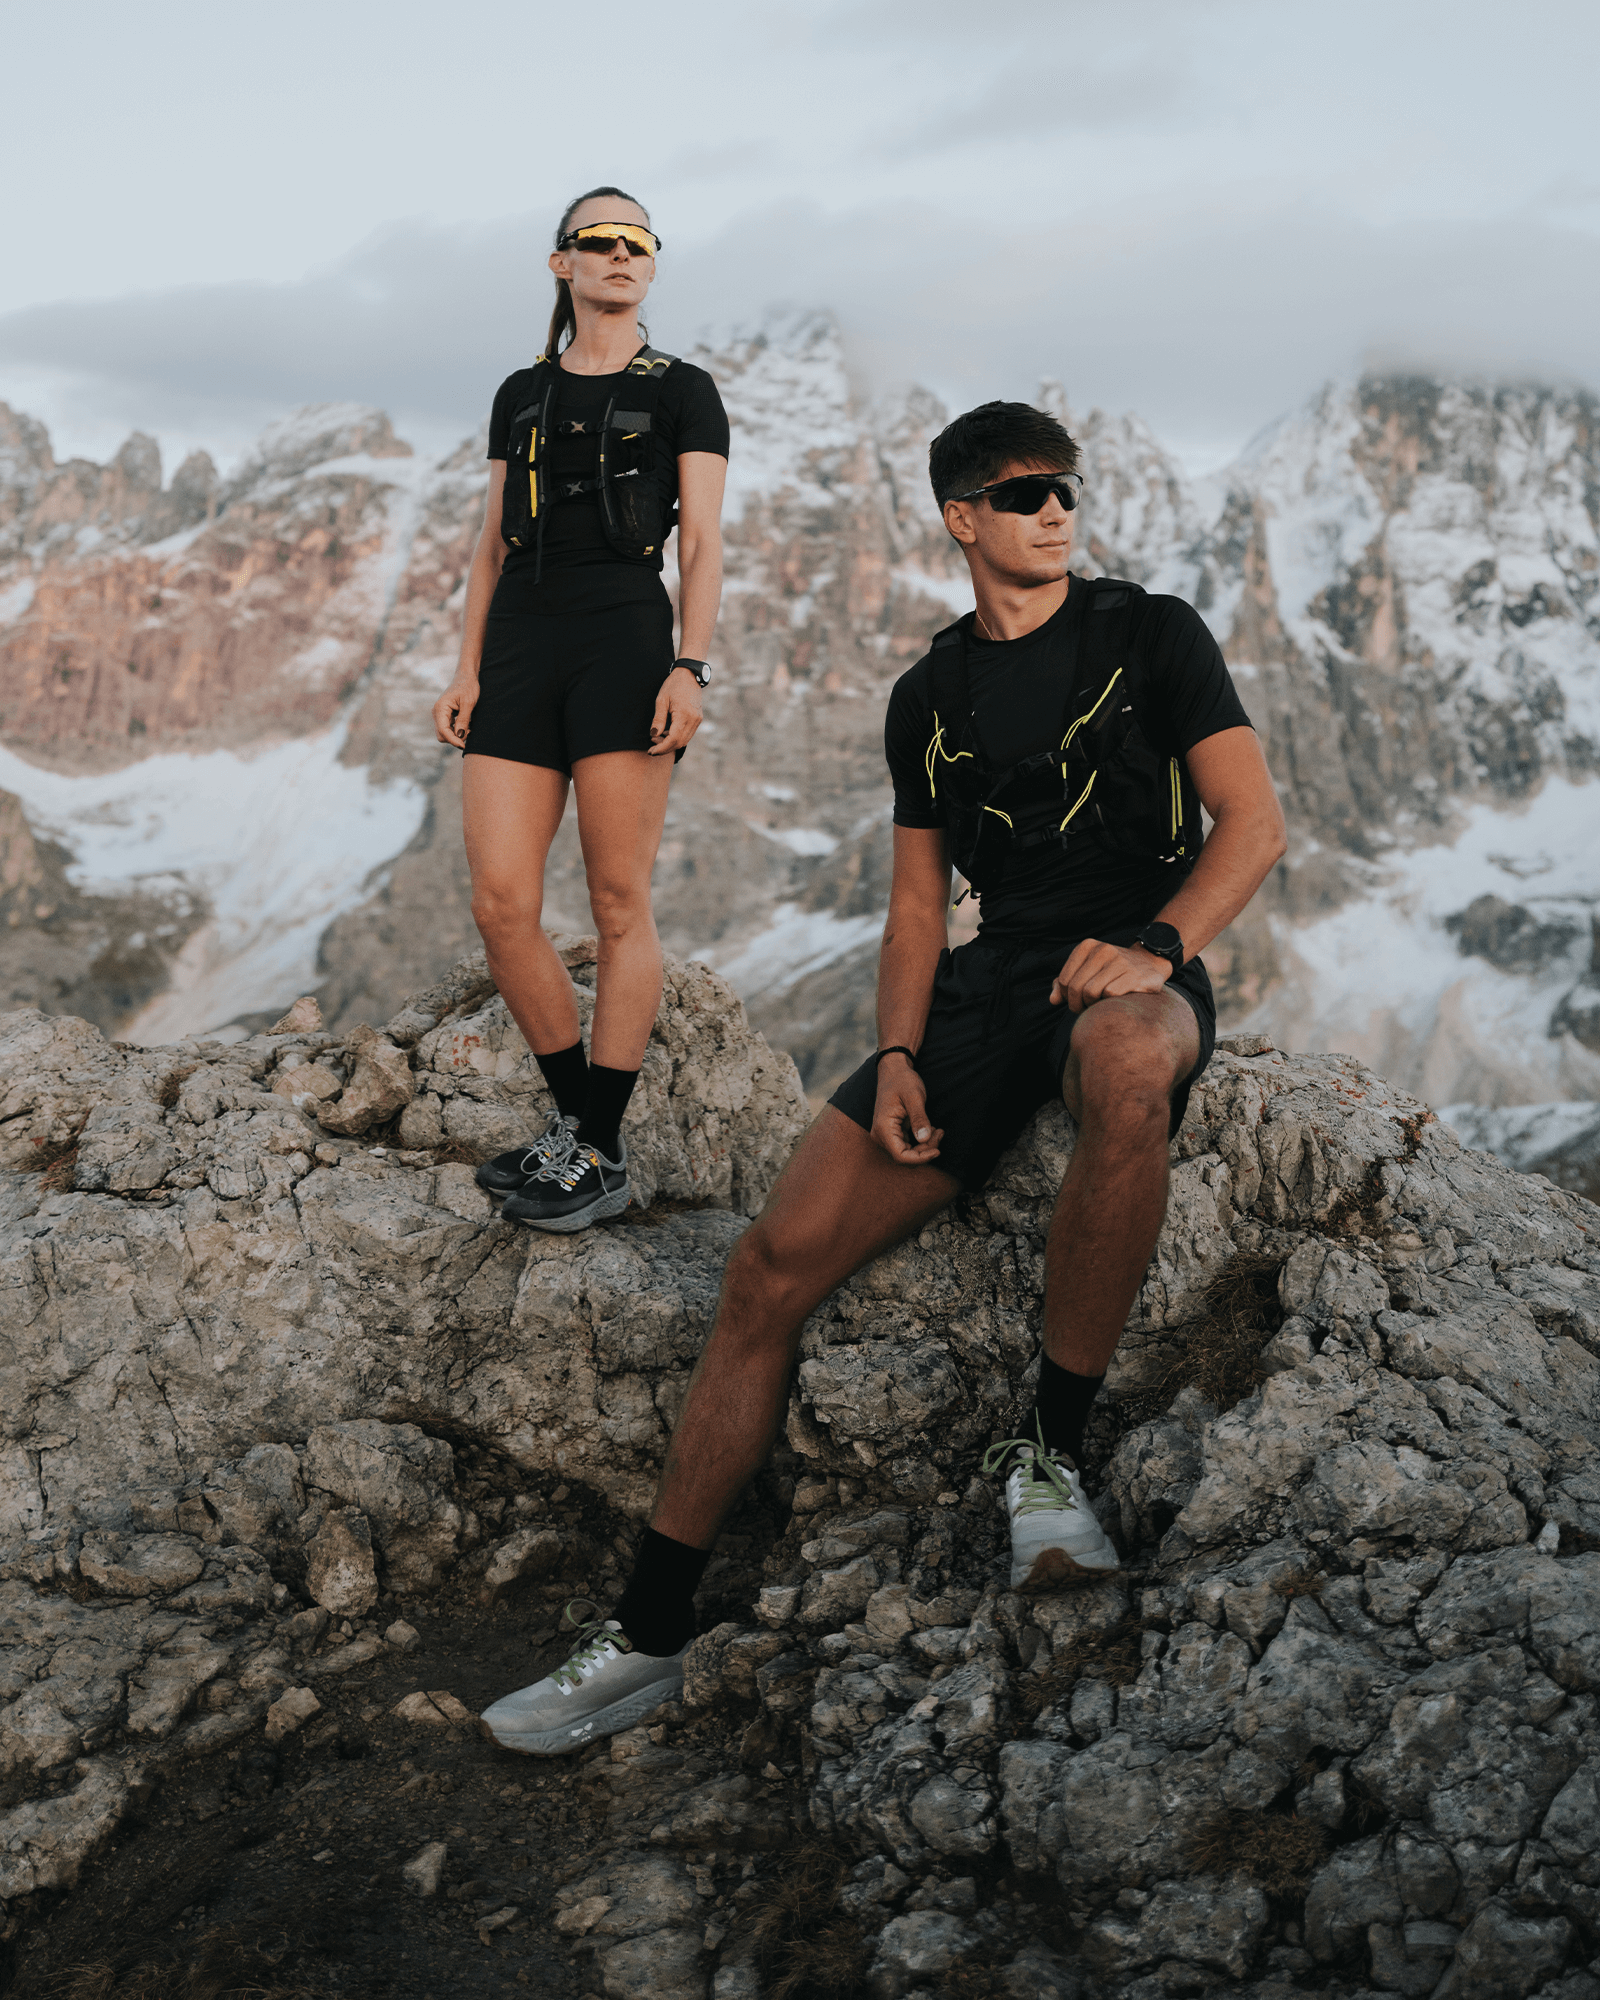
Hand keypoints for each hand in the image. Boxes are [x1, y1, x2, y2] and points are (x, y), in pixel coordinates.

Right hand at [432, 678, 478, 748]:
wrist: (466, 676)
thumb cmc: (468, 687)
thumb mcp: (468, 703)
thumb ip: (463, 721)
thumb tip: (459, 737)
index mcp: (440, 708)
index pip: (443, 731)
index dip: (453, 740)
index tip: (464, 745)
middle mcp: (437, 712)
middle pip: (442, 735)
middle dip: (455, 738)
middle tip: (470, 733)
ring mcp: (440, 714)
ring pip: (445, 733)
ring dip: (457, 735)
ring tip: (470, 727)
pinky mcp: (445, 716)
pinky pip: (448, 729)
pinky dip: (457, 730)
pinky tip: (468, 725)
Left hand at [649, 667, 703, 755]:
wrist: (689, 675)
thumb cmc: (673, 685)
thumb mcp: (661, 700)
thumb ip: (658, 719)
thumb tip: (653, 735)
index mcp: (684, 715)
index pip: (673, 740)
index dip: (661, 748)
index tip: (651, 751)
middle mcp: (694, 720)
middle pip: (679, 743)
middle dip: (665, 748)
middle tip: (652, 744)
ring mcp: (697, 720)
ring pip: (684, 741)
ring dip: (670, 743)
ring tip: (657, 737)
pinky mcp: (697, 719)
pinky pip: (687, 734)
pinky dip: (676, 737)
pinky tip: (666, 732)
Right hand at [870, 1055, 943, 1164]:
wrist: (894, 1071)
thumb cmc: (902, 1081)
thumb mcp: (914, 1097)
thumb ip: (919, 1118)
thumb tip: (925, 1139)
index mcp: (883, 1128)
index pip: (901, 1156)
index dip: (920, 1158)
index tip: (937, 1150)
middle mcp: (880, 1135)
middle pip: (905, 1156)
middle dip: (925, 1150)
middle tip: (940, 1132)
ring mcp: (885, 1135)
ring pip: (907, 1153)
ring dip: (925, 1146)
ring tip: (938, 1130)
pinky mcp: (892, 1133)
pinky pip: (907, 1146)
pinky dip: (921, 1142)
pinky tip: (931, 1129)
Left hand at [1050, 938, 1173, 1012]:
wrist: (1150, 963)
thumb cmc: (1113, 971)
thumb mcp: (1088, 970)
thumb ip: (1067, 983)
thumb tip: (1053, 1000)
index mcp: (1087, 947)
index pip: (1063, 980)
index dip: (1066, 997)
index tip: (1076, 1001)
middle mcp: (1102, 950)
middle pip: (1076, 988)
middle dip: (1077, 1004)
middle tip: (1085, 1008)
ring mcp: (1119, 961)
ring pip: (1091, 992)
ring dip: (1092, 1005)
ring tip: (1099, 1004)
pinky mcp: (1134, 975)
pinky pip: (1110, 995)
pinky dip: (1109, 1002)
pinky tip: (1115, 1000)